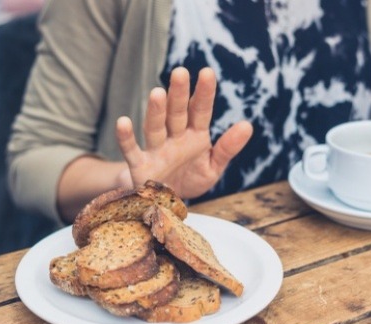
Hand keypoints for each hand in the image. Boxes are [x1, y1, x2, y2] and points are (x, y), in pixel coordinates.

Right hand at [115, 67, 252, 198]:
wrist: (166, 204)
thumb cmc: (190, 179)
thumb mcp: (213, 167)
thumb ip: (228, 148)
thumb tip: (248, 125)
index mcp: (195, 135)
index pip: (200, 111)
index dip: (204, 93)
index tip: (207, 72)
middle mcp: (174, 138)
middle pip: (176, 113)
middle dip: (178, 94)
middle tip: (180, 72)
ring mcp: (156, 150)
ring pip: (155, 127)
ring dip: (156, 111)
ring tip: (158, 93)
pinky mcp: (140, 166)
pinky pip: (131, 151)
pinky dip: (126, 138)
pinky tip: (123, 122)